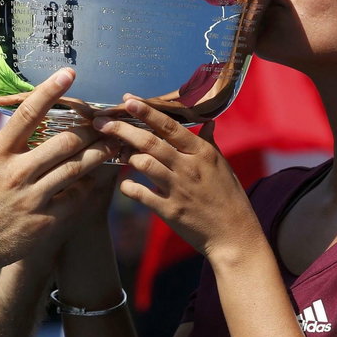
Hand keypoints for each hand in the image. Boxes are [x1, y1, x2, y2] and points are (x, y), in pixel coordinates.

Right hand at [0, 69, 115, 272]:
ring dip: (99, 152)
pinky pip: (76, 197)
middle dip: (88, 127)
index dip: (50, 91)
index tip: (69, 73)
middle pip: (63, 141)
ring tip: (113, 141)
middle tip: (104, 118)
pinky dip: (90, 184)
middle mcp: (16, 174)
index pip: (28, 115)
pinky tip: (101, 174)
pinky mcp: (45, 222)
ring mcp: (32, 199)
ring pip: (77, 168)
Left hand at [92, 97, 259, 260]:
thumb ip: (209, 143)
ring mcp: (178, 189)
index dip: (147, 111)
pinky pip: (141, 194)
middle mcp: (189, 167)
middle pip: (150, 142)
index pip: (170, 126)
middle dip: (122, 129)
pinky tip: (126, 185)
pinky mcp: (170, 211)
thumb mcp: (222, 166)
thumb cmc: (229, 198)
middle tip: (102, 122)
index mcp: (201, 152)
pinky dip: (129, 187)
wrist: (234, 236)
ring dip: (126, 156)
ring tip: (116, 152)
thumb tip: (208, 122)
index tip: (128, 100)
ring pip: (143, 164)